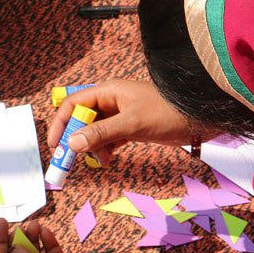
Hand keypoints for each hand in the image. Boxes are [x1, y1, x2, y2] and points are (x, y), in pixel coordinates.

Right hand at [46, 80, 197, 166]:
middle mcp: (111, 101)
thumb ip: (102, 133)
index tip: (55, 145)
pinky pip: (108, 139)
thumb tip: (72, 143)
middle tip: (70, 160)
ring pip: (94, 132)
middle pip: (82, 119)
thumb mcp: (132, 124)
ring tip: (101, 160)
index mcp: (108, 92)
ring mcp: (120, 115)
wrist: (198, 119)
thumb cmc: (167, 113)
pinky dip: (105, 150)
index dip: (61, 123)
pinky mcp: (129, 128)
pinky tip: (108, 160)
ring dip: (93, 147)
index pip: (74, 104)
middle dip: (76, 139)